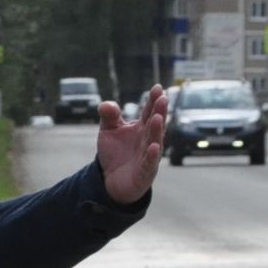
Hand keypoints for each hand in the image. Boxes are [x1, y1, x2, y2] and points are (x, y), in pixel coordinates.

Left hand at [97, 86, 168, 205]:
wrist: (110, 180)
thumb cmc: (115, 152)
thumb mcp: (108, 131)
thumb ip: (108, 116)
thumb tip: (105, 105)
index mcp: (142, 128)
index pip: (149, 112)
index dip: (153, 100)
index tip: (157, 88)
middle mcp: (148, 140)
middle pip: (154, 125)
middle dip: (159, 112)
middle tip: (163, 99)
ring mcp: (148, 156)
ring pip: (155, 142)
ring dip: (157, 131)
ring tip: (158, 118)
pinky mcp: (144, 173)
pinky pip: (149, 164)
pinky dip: (152, 156)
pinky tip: (154, 147)